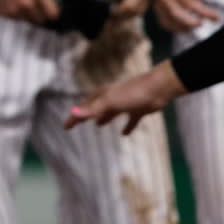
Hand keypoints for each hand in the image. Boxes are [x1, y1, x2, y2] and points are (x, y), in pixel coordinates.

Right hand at [0, 0, 60, 24]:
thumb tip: (50, 10)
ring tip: (20, 1)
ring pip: (27, 20)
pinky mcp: (4, 13)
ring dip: (27, 14)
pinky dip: (15, 13)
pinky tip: (11, 0)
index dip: (52, 13)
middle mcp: (27, 4)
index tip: (50, 11)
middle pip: (41, 20)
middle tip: (36, 8)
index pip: (53, 14)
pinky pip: (15, 18)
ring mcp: (15, 10)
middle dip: (40, 15)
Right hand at [66, 60, 185, 133]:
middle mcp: (111, 99)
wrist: (157, 89)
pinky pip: (130, 120)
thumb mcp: (109, 102)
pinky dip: (126, 126)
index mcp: (102, 96)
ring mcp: (124, 104)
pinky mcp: (137, 110)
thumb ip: (93, 108)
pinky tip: (124, 134)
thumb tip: (73, 112)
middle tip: (76, 124)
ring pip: (110, 113)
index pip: (83, 107)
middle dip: (85, 116)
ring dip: (104, 118)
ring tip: (98, 125)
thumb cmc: (132, 94)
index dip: (74, 117)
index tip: (65, 127)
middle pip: (95, 108)